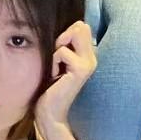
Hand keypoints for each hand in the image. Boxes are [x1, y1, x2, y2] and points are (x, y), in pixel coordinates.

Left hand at [33, 21, 97, 135]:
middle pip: (80, 26)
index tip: (57, 55)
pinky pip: (61, 51)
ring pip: (73, 34)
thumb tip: (63, 29)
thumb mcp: (55, 62)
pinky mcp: (81, 69)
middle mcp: (91, 57)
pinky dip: (52, 62)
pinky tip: (54, 77)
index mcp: (87, 55)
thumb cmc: (48, 89)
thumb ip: (62, 45)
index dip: (65, 34)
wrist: (49, 114)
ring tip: (55, 69)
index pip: (80, 26)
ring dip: (56, 51)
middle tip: (56, 59)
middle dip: (62, 37)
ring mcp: (88, 63)